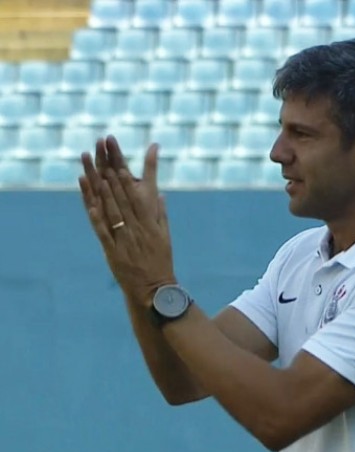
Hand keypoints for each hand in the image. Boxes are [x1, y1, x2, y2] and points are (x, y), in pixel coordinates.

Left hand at [79, 136, 175, 306]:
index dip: (127, 179)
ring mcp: (124, 240)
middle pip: (121, 198)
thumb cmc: (161, 261)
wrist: (154, 288)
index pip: (137, 196)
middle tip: (102, 159)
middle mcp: (136, 228)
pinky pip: (103, 232)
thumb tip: (160, 194)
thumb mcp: (166, 236)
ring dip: (101, 191)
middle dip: (111, 176)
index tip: (119, 163)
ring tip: (92, 172)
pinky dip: (96, 217)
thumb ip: (162, 214)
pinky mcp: (113, 252)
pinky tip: (89, 204)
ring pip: (111, 211)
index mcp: (150, 223)